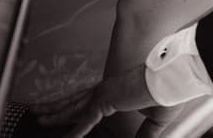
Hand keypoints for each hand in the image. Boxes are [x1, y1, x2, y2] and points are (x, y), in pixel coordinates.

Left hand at [30, 64, 183, 136]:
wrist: (172, 80)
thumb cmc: (168, 91)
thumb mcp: (155, 119)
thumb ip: (144, 133)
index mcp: (118, 91)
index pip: (92, 101)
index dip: (79, 107)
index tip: (70, 114)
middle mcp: (108, 91)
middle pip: (76, 101)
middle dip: (58, 107)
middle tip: (42, 111)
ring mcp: (104, 94)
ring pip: (73, 107)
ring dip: (55, 113)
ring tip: (40, 117)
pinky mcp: (105, 101)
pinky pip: (85, 121)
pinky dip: (75, 131)